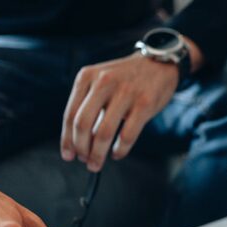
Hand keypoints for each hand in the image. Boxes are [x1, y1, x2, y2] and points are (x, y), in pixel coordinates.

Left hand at [61, 54, 178, 171]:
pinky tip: (117, 154)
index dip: (67, 139)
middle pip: (83, 124)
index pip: (70, 114)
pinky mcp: (145, 104)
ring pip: (104, 133)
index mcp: (87, 77)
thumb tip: (78, 142)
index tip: (68, 155)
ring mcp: (126, 92)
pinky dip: (120, 150)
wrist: (158, 63)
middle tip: (84, 161)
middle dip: (81, 148)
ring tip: (97, 163)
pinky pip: (127, 135)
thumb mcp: (101, 82)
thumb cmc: (126, 79)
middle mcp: (104, 82)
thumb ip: (89, 106)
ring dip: (98, 154)